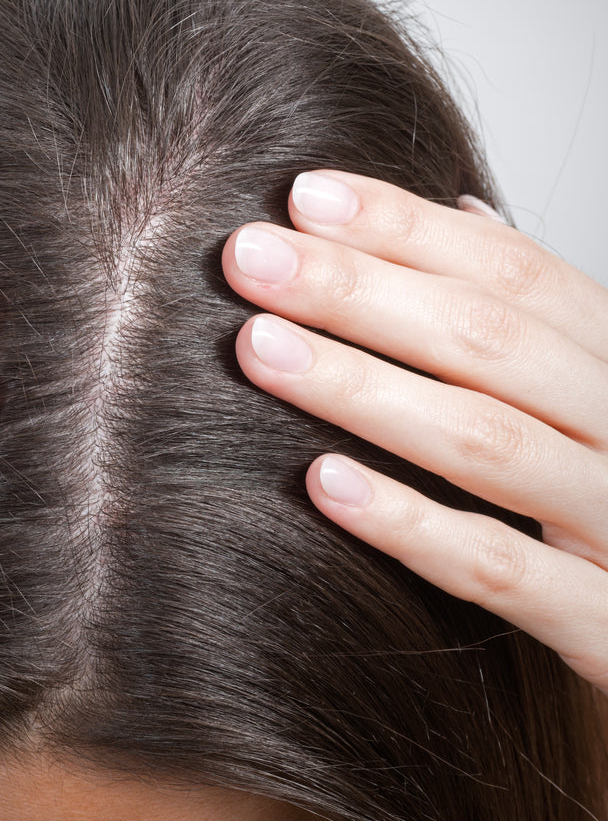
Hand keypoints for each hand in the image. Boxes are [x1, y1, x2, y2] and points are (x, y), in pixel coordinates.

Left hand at [222, 170, 607, 690]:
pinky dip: (411, 522)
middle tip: (247, 256)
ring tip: (257, 347)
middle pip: (488, 339)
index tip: (302, 195)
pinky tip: (322, 482)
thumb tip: (461, 207)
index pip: (512, 271)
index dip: (405, 227)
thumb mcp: (581, 392)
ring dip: (362, 387)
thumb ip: (528, 314)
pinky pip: (501, 570)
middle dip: (357, 290)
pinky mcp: (606, 625)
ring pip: (486, 441)